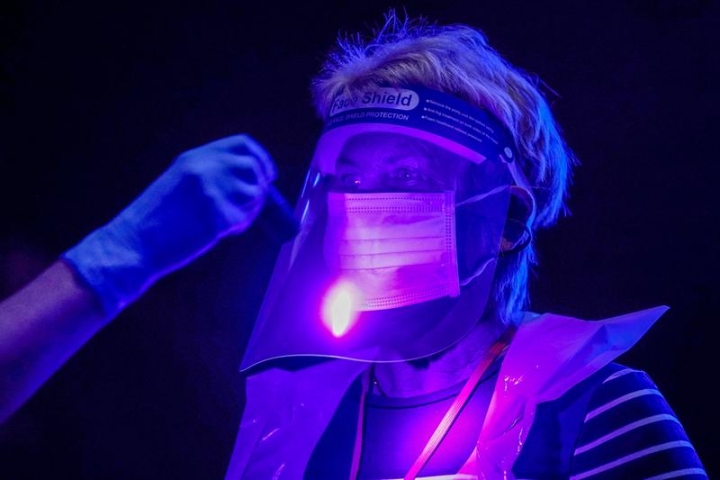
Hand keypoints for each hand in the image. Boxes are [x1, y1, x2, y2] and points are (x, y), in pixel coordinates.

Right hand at [62, 134, 276, 315]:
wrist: (134, 243)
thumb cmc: (157, 219)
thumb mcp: (179, 182)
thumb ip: (209, 173)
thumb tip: (249, 179)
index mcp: (194, 158)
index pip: (243, 144)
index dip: (262, 158)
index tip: (268, 175)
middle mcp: (205, 169)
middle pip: (254, 168)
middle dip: (260, 186)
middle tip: (251, 204)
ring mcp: (212, 191)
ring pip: (255, 194)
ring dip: (251, 208)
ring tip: (232, 219)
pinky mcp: (217, 217)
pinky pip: (244, 219)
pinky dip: (239, 226)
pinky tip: (223, 232)